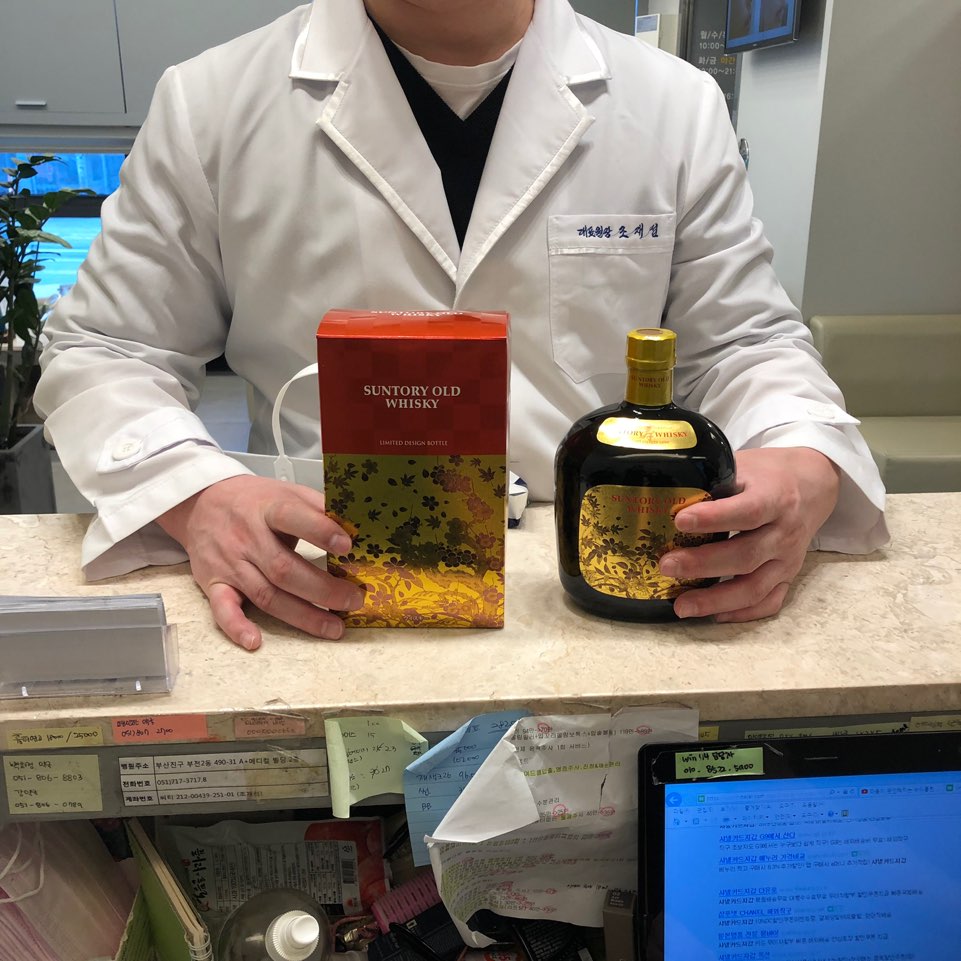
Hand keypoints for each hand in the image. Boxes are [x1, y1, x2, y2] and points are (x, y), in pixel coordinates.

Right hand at [156, 476, 364, 649]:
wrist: (201, 503)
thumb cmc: (254, 501)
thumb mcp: (287, 492)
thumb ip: (318, 507)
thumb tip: (356, 525)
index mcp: (267, 509)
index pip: (292, 517)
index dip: (320, 531)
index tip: (347, 545)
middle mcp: (247, 538)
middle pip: (284, 569)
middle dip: (323, 590)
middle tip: (353, 600)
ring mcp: (230, 564)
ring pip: (266, 595)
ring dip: (301, 616)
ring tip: (334, 627)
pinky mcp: (214, 584)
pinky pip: (222, 609)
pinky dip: (236, 627)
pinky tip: (255, 641)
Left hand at [658, 447, 840, 622]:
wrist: (813, 485)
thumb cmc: (768, 475)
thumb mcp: (745, 466)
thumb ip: (713, 480)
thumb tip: (665, 492)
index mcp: (775, 498)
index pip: (747, 511)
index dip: (714, 518)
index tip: (680, 521)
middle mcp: (784, 533)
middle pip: (746, 555)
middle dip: (703, 564)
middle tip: (666, 566)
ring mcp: (788, 560)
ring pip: (755, 587)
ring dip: (716, 600)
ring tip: (681, 606)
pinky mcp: (788, 577)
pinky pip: (768, 602)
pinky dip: (741, 613)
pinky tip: (712, 616)